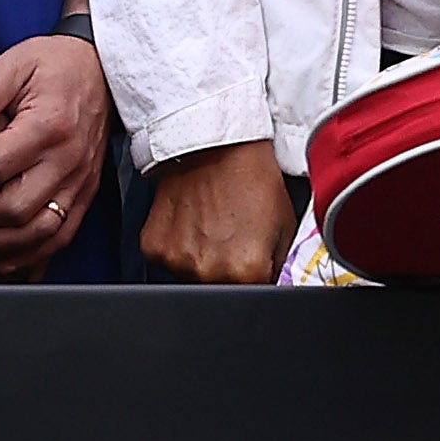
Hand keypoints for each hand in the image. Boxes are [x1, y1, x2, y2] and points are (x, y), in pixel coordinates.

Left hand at [0, 33, 112, 279]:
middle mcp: (68, 159)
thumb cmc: (58, 65)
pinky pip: (62, 237)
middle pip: (15, 209)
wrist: (104, 69)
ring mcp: (80, 181)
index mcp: (49, 125)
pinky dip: (32, 257)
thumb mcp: (17, 62)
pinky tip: (6, 260)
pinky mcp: (85, 193)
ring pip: (40, 233)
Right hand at [142, 143, 298, 284]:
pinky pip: (168, 261)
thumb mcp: (286, 224)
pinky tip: (192, 222)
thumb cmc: (252, 176)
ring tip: (213, 226)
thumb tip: (274, 285)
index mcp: (246, 271)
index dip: (257, 277)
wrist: (215, 145)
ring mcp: (177, 262)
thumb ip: (279, 264)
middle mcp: (209, 272)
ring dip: (203, 260)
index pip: (254, 295)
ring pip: (192, 277)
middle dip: (230, 271)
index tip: (255, 259)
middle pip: (220, 290)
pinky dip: (179, 247)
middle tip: (235, 237)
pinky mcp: (153, 249)